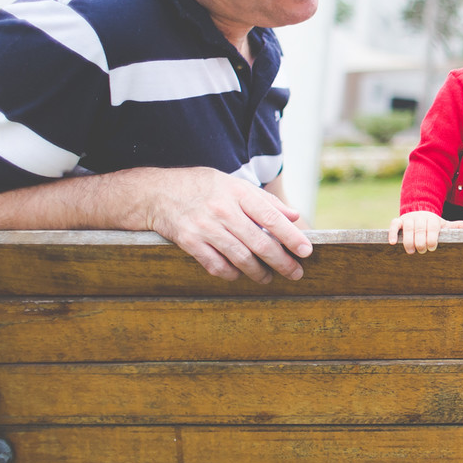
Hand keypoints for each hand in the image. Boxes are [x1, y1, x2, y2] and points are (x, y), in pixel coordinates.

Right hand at [141, 167, 311, 282]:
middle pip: (259, 242)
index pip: (271, 217)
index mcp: (238, 193)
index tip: (306, 251)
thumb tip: (294, 216)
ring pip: (240, 258)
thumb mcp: (234, 184)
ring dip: (258, 272)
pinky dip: (230, 274)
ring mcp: (205, 227)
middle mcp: (223, 210)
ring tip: (268, 277)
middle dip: (281, 262)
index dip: (291, 236)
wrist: (157, 192)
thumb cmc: (203, 187)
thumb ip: (265, 201)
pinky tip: (238, 275)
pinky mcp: (189, 242)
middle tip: (295, 273)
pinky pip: (216, 265)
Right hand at [389, 210, 462, 253]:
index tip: (432, 247)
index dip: (432, 237)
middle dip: (420, 241)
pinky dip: (392, 233)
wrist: (420, 212)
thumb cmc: (433, 225)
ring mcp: (409, 218)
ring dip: (408, 240)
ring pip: (407, 227)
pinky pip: (394, 224)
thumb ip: (455, 227)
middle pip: (419, 228)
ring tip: (411, 251)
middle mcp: (420, 217)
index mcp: (432, 219)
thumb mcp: (444, 225)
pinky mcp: (399, 220)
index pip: (432, 227)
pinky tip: (392, 243)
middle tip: (422, 251)